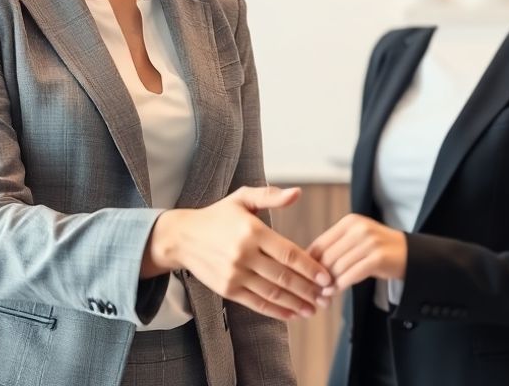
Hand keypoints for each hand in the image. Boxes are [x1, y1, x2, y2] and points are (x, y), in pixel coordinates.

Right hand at [147, 186, 333, 320]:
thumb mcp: (242, 198)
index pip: (288, 254)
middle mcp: (244, 255)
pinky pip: (256, 303)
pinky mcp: (227, 289)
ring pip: (273, 293)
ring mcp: (234, 274)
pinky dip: (276, 311)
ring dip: (296, 303)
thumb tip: (297, 193)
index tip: (326, 276)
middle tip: (327, 296)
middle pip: (284, 277)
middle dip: (308, 289)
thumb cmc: (217, 216)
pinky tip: (292, 314)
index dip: (310, 267)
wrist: (182, 237)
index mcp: (252, 231)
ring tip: (314, 308)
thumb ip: (270, 196)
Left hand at [307, 214, 406, 292]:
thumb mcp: (356, 241)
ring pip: (338, 267)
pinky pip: (351, 274)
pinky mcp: (378, 258)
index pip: (320, 243)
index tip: (303, 276)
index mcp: (349, 222)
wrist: (410, 254)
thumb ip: (335, 248)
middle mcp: (358, 229)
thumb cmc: (377, 250)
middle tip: (312, 289)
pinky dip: (341, 285)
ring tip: (323, 292)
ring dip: (328, 283)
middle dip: (318, 275)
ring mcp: (369, 242)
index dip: (309, 262)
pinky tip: (335, 291)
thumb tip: (307, 263)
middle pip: (327, 256)